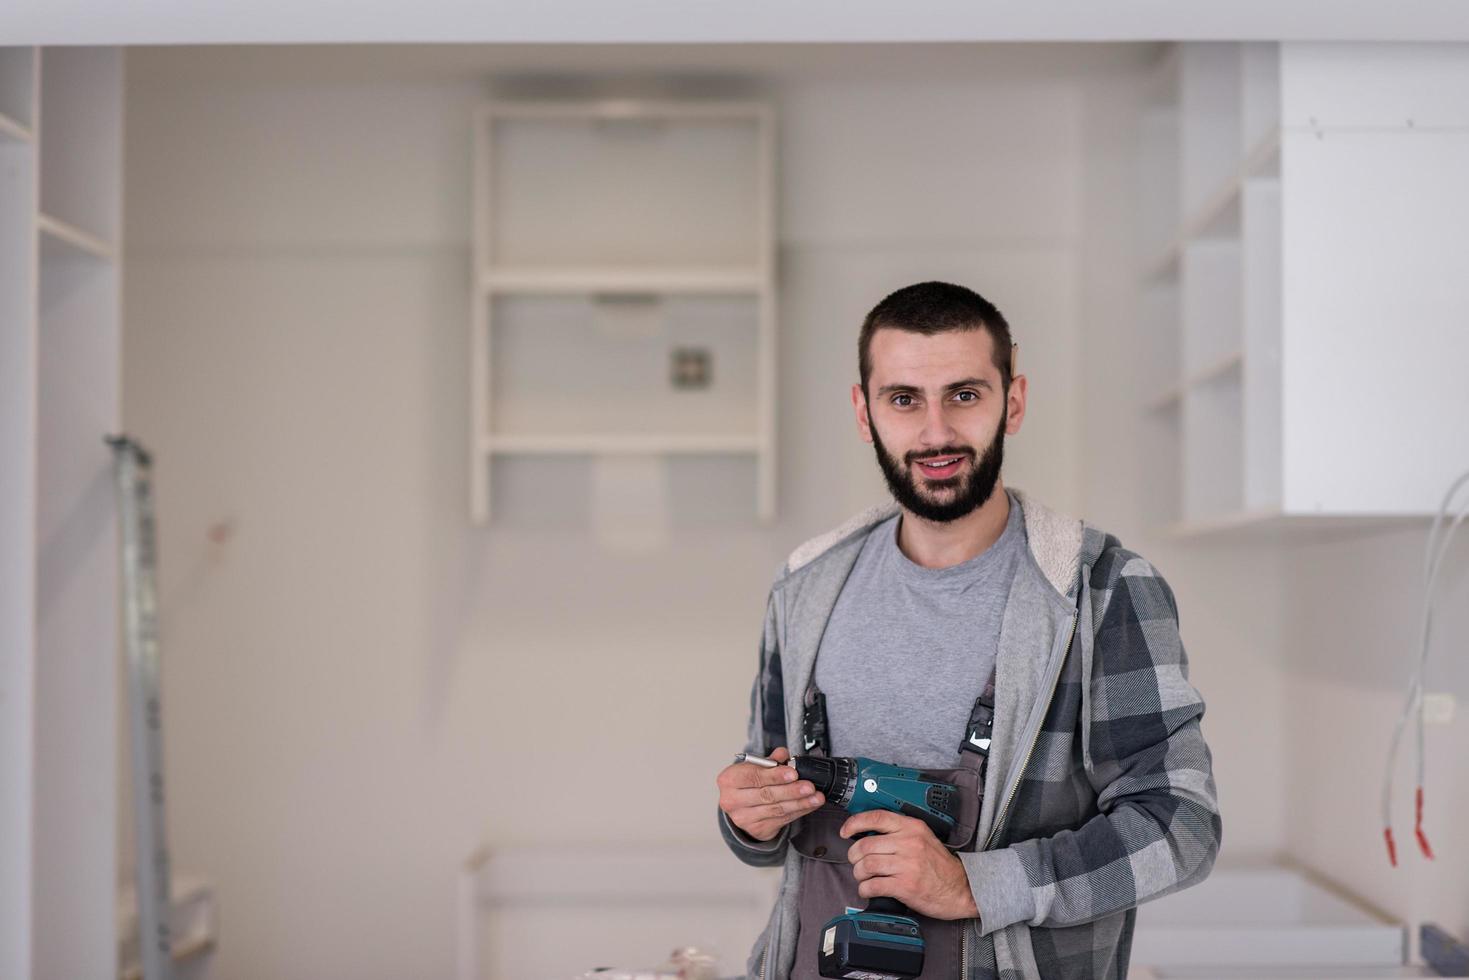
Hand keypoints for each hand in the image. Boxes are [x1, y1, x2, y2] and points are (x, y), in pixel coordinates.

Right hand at [717, 747, 824, 841]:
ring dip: (800, 803)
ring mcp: (743, 818)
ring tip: (816, 797)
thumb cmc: (747, 782)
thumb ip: (769, 760)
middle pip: (766, 795)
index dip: (774, 776)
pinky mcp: (756, 829)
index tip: (793, 773)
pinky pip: (782, 819)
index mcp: (728, 780)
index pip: (753, 777)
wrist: (740, 805)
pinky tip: (809, 804)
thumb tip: (783, 754)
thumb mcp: (754, 767)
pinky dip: (799, 811)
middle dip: (791, 791)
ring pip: (776, 809)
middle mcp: (731, 801)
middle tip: (809, 786)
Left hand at [840, 811, 979, 920]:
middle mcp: (909, 843)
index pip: (876, 817)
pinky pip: (873, 885)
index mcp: (912, 827)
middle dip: (854, 856)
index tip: (845, 832)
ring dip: (858, 873)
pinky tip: (868, 889)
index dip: (854, 823)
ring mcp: (907, 865)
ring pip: (866, 865)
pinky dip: (865, 889)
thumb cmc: (939, 865)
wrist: (961, 888)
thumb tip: (867, 833)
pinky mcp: (905, 886)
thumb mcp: (922, 837)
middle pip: (865, 845)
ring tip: (863, 877)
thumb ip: (899, 831)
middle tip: (856, 861)